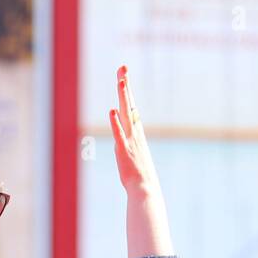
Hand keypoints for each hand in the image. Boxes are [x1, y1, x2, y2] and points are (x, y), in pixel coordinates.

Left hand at [109, 65, 162, 197]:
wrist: (145, 189)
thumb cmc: (139, 175)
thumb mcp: (133, 154)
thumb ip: (127, 144)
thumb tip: (122, 139)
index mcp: (136, 132)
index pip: (131, 106)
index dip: (127, 91)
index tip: (123, 75)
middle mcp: (135, 133)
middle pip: (129, 104)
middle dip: (126, 86)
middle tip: (123, 68)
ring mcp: (130, 140)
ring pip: (126, 115)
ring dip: (124, 98)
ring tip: (121, 81)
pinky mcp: (124, 151)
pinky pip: (119, 134)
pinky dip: (115, 122)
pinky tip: (112, 111)